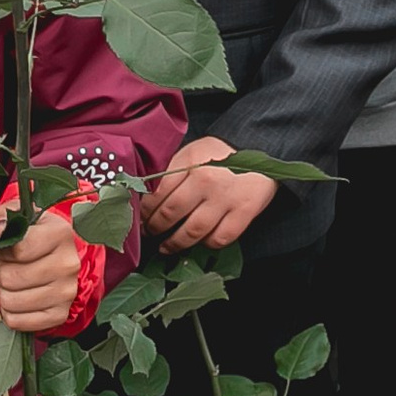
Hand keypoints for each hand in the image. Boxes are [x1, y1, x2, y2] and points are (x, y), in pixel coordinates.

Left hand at [0, 209, 83, 334]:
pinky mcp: (60, 315)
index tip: (4, 249)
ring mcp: (67, 292)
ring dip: (3, 292)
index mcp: (60, 234)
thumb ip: (5, 216)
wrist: (58, 260)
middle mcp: (68, 264)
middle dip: (0, 271)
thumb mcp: (22, 216)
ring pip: (10, 301)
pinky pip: (16, 322)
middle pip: (11, 277)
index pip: (17, 249)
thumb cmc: (34, 236)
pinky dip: (9, 312)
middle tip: (7, 266)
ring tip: (12, 282)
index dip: (2, 250)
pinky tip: (18, 298)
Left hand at [140, 135, 277, 253]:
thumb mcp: (189, 154)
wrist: (257, 149)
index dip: (144, 210)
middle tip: (148, 232)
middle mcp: (206, 181)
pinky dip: (206, 244)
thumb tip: (143, 197)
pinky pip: (219, 238)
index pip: (157, 193)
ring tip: (165, 246)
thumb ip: (168, 173)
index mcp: (189, 163)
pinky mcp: (244, 212)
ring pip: (193, 231)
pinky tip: (198, 242)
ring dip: (175, 243)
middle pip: (171, 214)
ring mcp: (226, 199)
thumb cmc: (217, 154)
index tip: (138, 217)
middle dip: (154, 227)